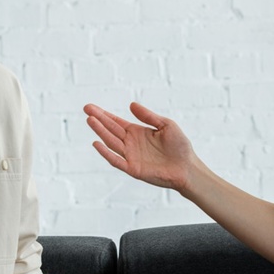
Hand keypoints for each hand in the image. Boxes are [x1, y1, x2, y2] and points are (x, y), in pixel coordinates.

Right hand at [83, 102, 198, 191]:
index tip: (91, 107)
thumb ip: (148, 116)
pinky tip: (97, 143)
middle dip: (98, 119)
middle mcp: (131, 144)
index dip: (104, 114)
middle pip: (110, 130)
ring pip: (111, 142)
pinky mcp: (133, 169)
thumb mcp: (166, 125)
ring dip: (100, 132)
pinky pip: (116, 160)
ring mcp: (131, 156)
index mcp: (137, 132)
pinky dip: (106, 153)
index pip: (116, 122)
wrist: (187, 168)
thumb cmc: (179, 146)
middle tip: (86, 109)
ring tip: (90, 120)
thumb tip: (131, 105)